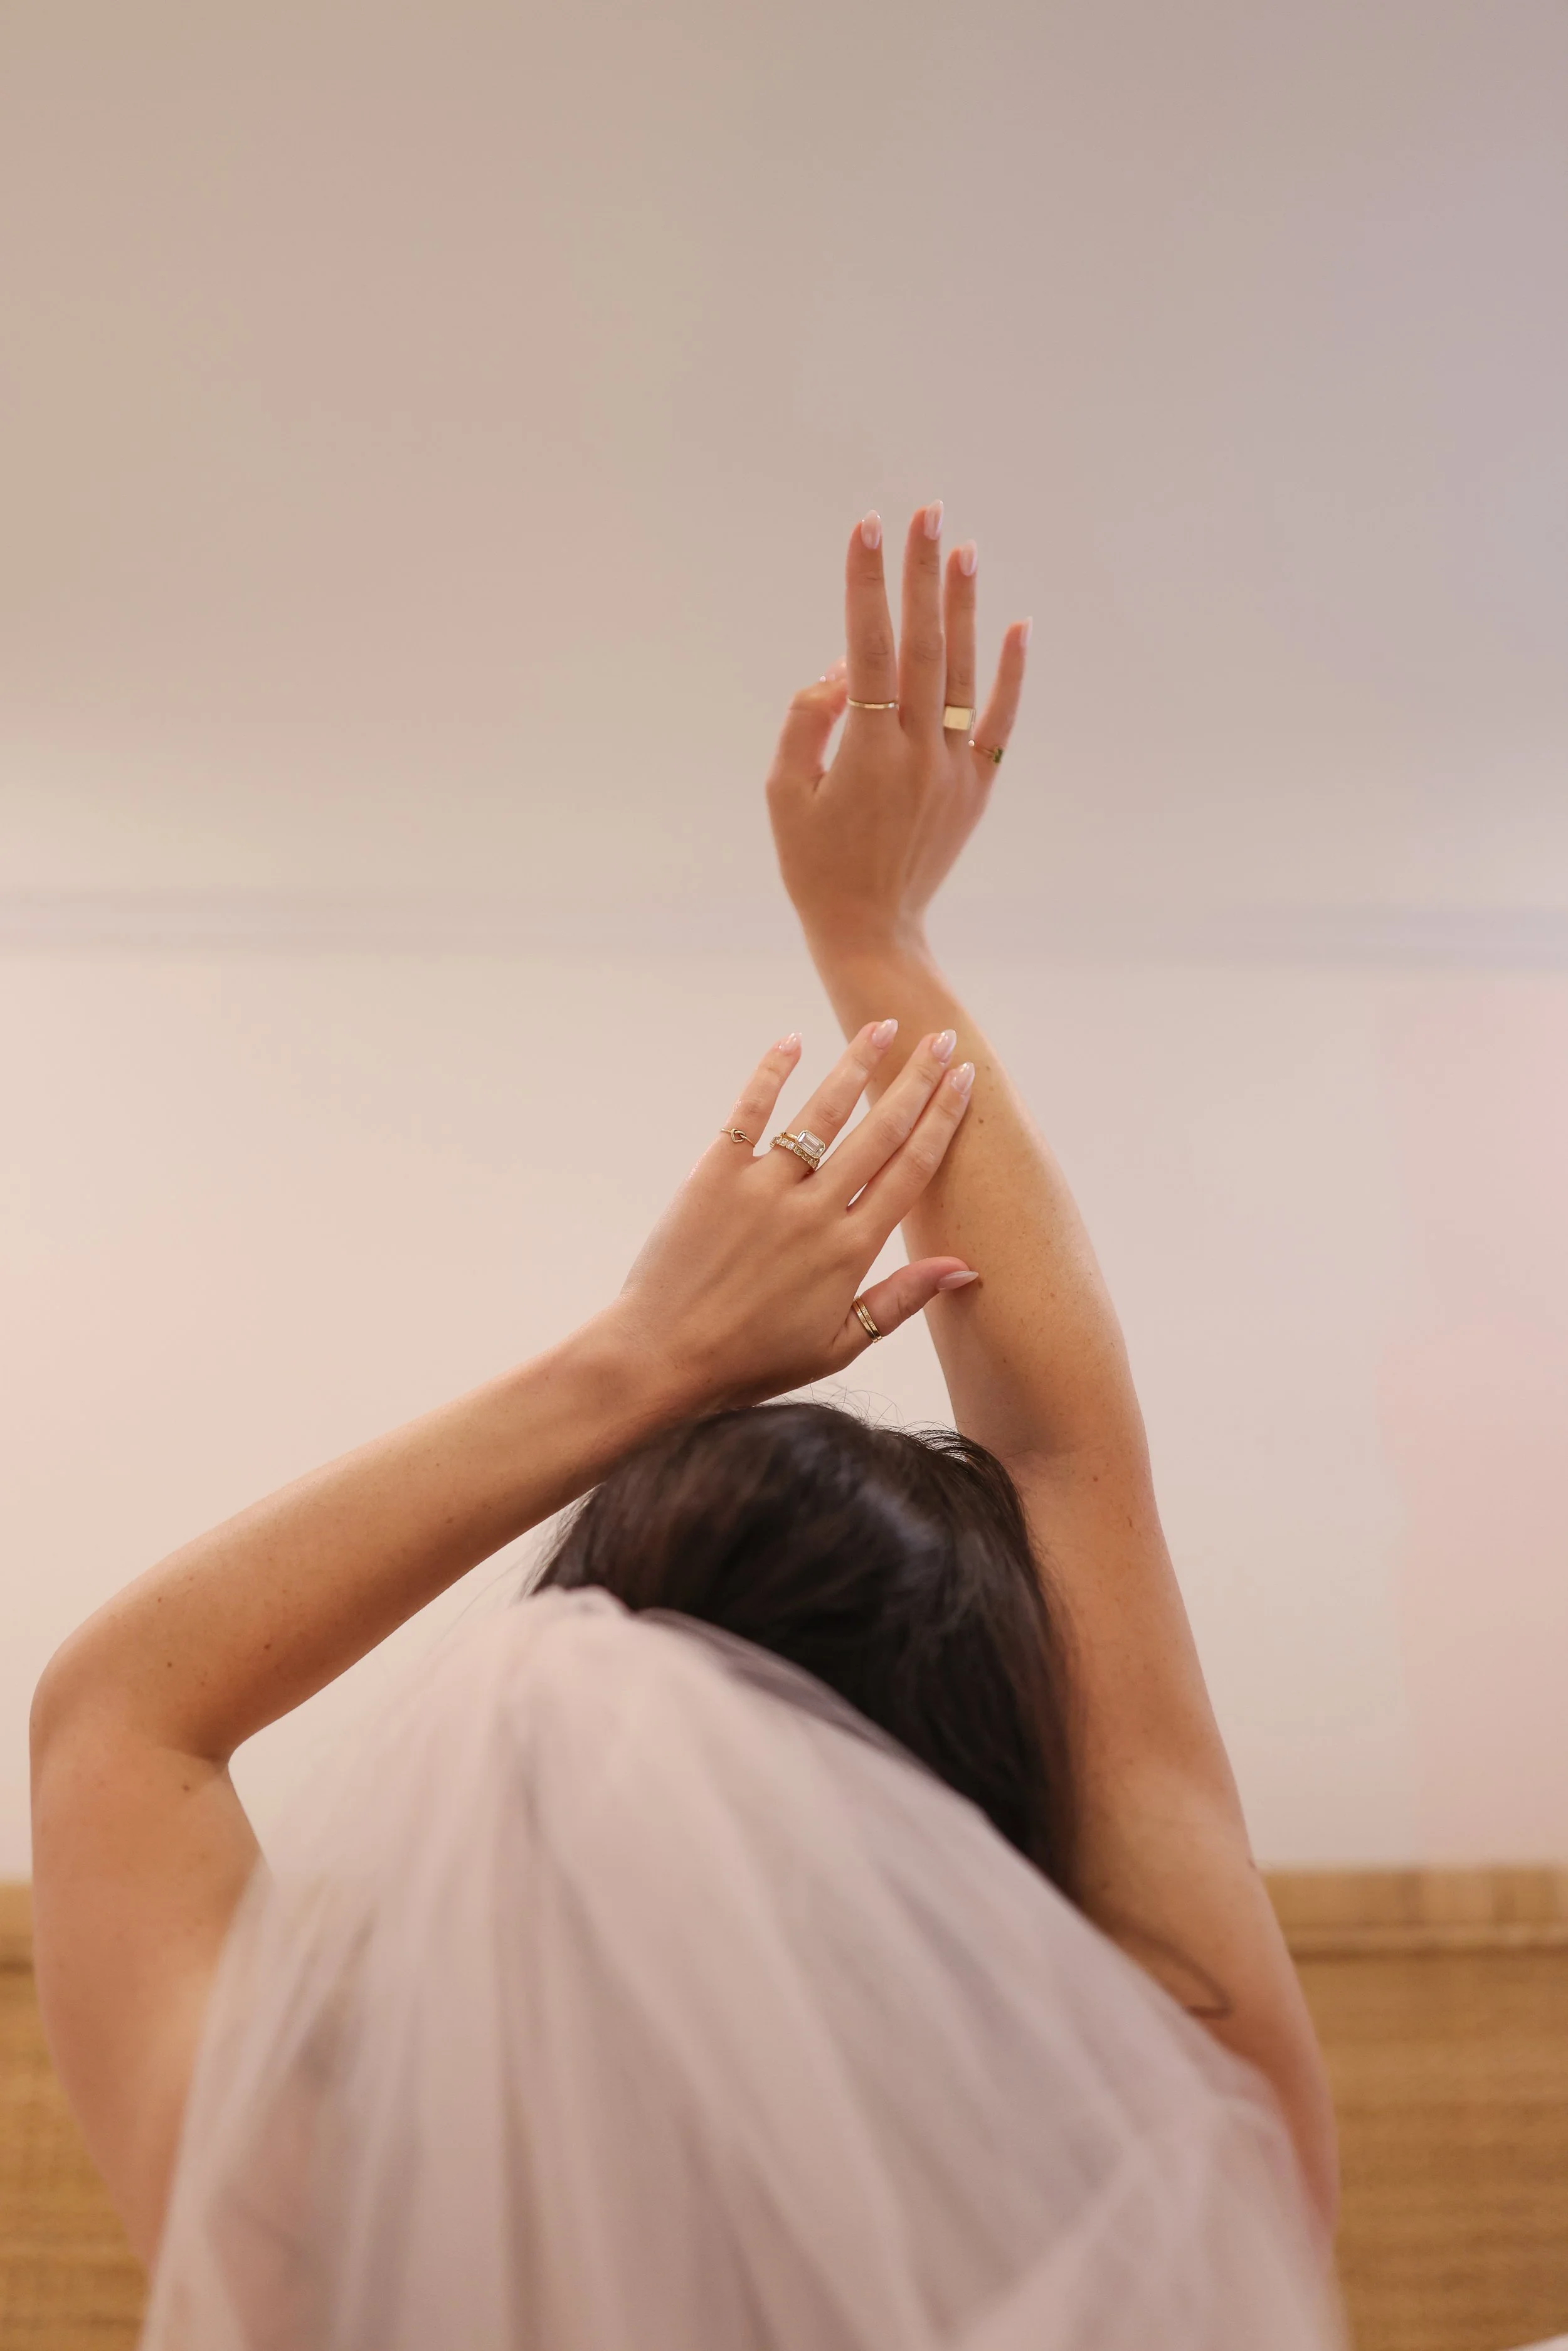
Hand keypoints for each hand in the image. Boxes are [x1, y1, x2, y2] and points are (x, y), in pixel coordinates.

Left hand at [603, 1022, 979, 1410]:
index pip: (910, 1169)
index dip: (942, 1120)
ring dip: (856, 1064)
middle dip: (915, 1080)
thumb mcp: (839, 1344)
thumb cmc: (753, 1361)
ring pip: (822, 1112)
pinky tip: (793, 1040)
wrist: (663, 1358)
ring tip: (883, 1026)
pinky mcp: (714, 1175)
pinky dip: (771, 1073)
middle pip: (879, 1131)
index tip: (964, 1081)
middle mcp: (814, 1210)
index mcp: (850, 1250)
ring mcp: (763, 1187)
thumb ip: (901, 1299)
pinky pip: (749, 1112)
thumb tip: (963, 1267)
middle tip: (942, 1038)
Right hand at [766, 503, 1030, 957]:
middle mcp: (918, 753)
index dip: (867, 584)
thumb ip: (807, 722)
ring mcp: (954, 769)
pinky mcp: (976, 787)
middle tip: (925, 513)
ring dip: (963, 606)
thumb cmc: (814, 863)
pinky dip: (1010, 673)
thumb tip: (842, 670)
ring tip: (963, 548)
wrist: (870, 929)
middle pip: (924, 645)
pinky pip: (999, 720)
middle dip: (921, 574)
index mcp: (866, 752)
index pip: (868, 648)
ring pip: (964, 672)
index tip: (866, 529)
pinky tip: (1017, 624)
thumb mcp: (784, 793)